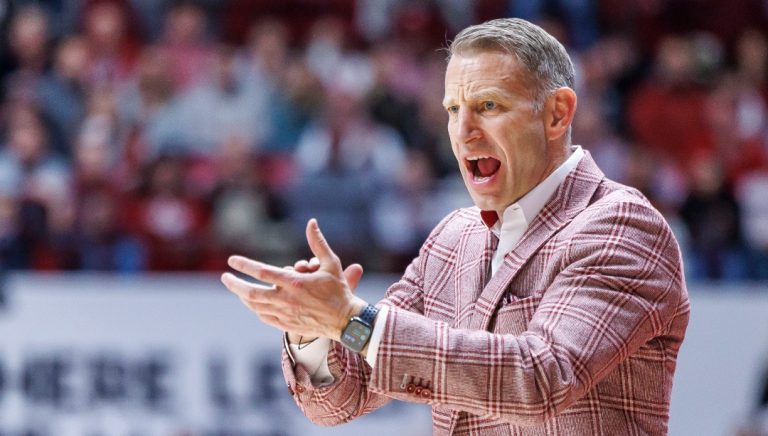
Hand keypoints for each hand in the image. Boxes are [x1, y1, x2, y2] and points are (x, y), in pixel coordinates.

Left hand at [221, 219, 366, 341]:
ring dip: (243, 297)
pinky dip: (256, 309)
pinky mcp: (287, 325)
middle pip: (251, 293)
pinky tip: (253, 304)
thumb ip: (318, 242)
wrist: (345, 321)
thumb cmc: (339, 290)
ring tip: (237, 289)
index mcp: (294, 283)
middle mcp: (286, 299)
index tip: (232, 260)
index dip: (244, 265)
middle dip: (235, 284)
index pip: (262, 272)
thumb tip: (311, 222)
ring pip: (255, 306)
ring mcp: (285, 314)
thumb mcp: (330, 263)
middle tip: (225, 278)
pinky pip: (264, 317)